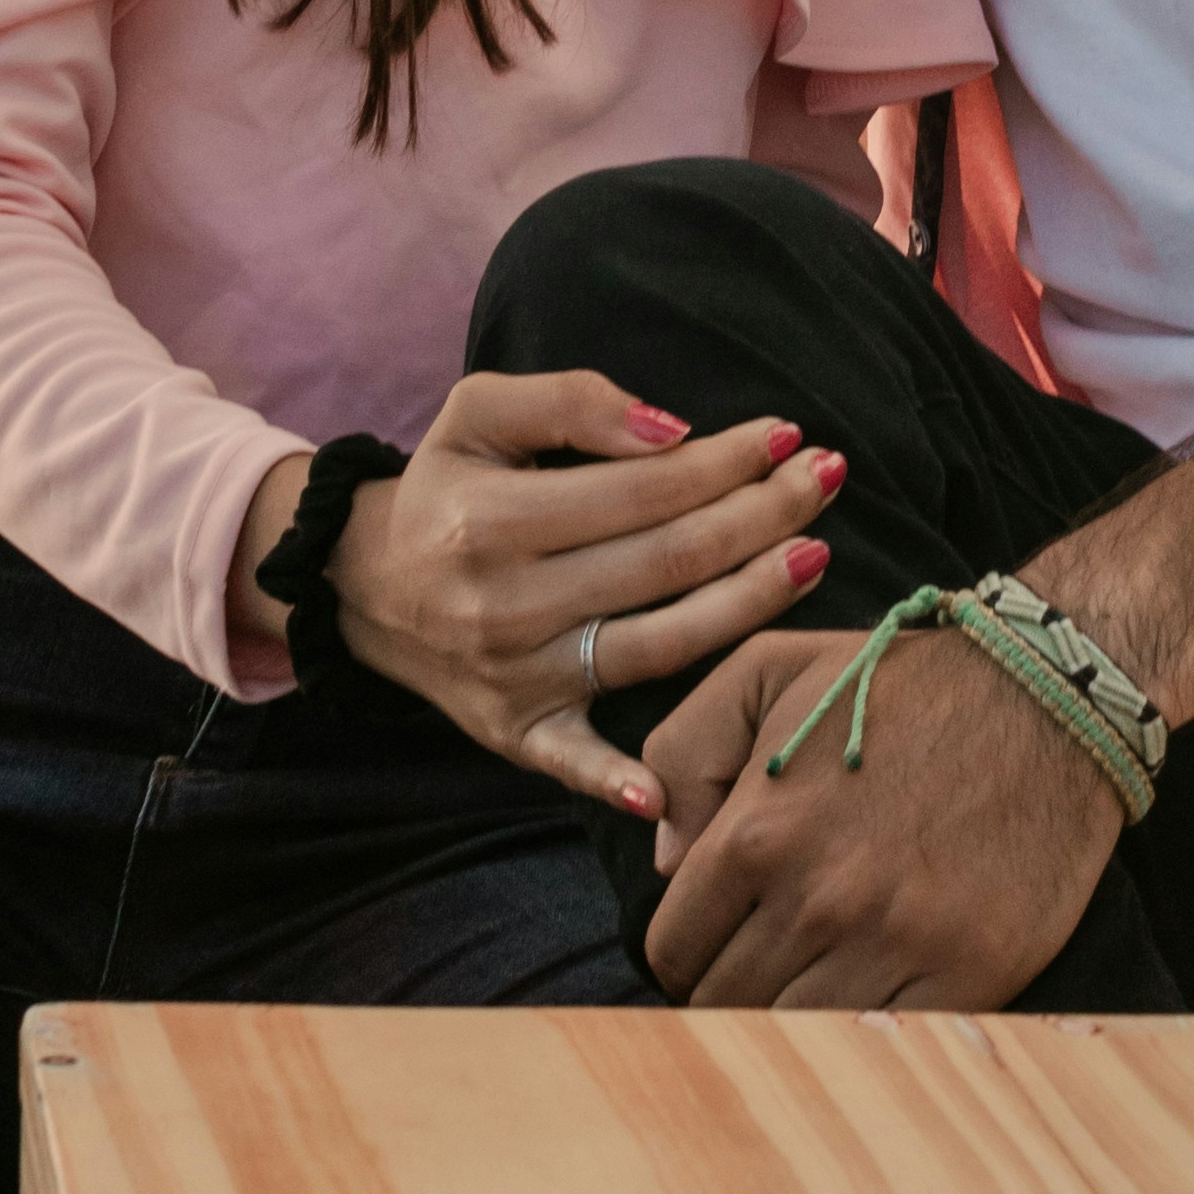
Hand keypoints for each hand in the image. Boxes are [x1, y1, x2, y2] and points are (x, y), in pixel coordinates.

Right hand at [258, 375, 842, 811]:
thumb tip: (673, 430)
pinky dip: (615, 781)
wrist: (365, 583)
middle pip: (666, 563)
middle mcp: (503, 604)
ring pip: (657, 646)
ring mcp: (514, 676)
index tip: (787, 435)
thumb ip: (572, 401)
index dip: (725, 461)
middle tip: (828, 478)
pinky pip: (574, 762)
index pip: (643, 491)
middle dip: (761, 517)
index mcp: (493, 520)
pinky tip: (667, 792)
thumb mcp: (481, 412)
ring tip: (816, 555)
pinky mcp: (516, 731)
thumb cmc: (448, 487)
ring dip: (749, 603)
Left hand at [642, 619, 1123, 1005]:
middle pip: (725, 1005)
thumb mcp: (764, 670)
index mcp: (757, 833)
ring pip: (796, 1036)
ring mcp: (895, 943)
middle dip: (732, 988)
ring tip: (816, 978)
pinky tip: (873, 994)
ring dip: (793, 1017)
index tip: (717, 943)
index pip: (673, 952)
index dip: (688, 952)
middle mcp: (818, 898)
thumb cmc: (899, 685)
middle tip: (765, 963)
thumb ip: (683, 751)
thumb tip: (663, 862)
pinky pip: (882, 1044)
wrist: (1046, 696)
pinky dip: (866, 1035)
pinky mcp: (968, 974)